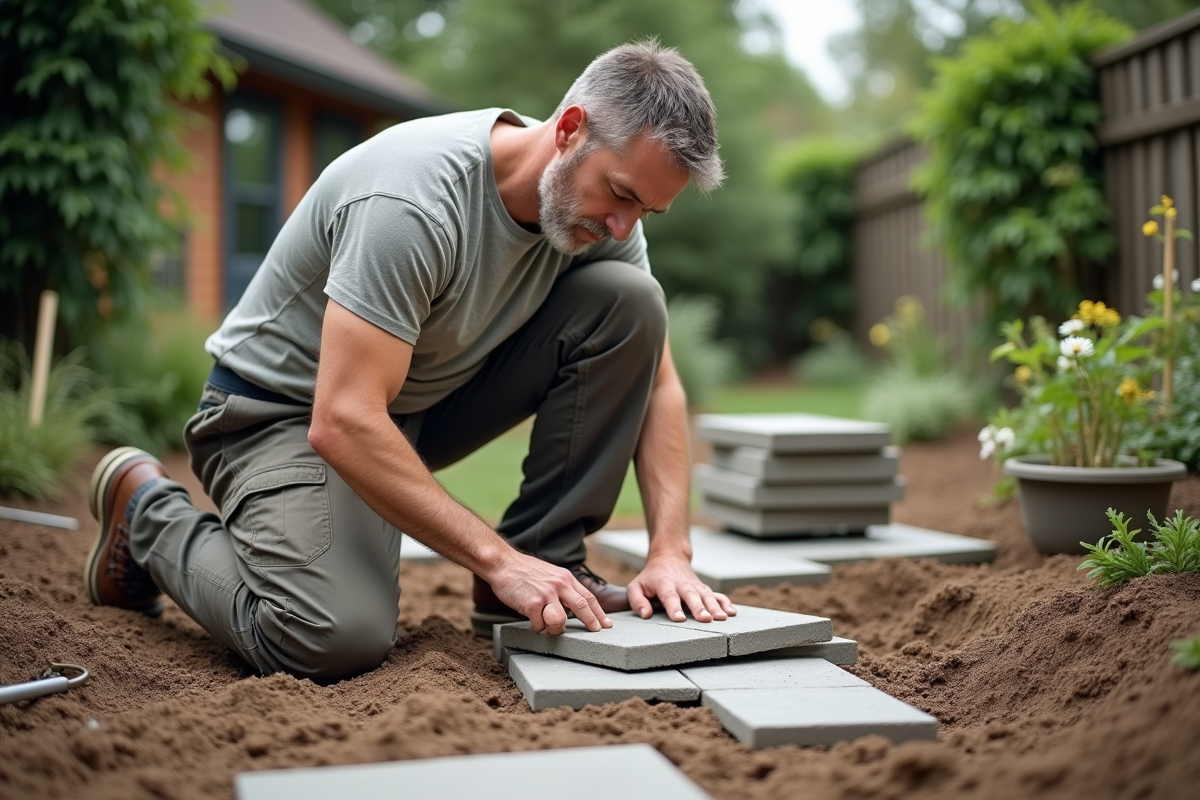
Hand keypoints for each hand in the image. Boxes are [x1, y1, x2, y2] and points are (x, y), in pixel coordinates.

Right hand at [484, 552, 612, 635]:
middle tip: (595, 631)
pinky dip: (536, 627)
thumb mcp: (550, 574)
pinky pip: (539, 625)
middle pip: (582, 607)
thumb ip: (562, 588)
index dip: (599, 612)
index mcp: (565, 578)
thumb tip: (572, 606)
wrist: (503, 563)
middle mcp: (558, 585)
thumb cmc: (524, 571)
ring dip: (554, 629)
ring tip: (546, 627)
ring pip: (560, 621)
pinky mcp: (532, 604)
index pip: (588, 597)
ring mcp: (545, 594)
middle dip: (591, 622)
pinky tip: (530, 621)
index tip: (606, 624)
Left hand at [626, 555, 735, 622]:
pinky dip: (725, 602)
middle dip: (699, 607)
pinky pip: (716, 595)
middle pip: (691, 596)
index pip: (669, 596)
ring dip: (715, 606)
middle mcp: (681, 584)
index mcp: (664, 584)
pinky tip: (732, 612)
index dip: (674, 607)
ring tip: (722, 618)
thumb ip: (637, 601)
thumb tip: (645, 615)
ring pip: (706, 595)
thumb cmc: (650, 578)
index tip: (680, 618)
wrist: (669, 557)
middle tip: (705, 619)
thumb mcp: (636, 586)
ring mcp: (695, 586)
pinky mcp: (703, 588)